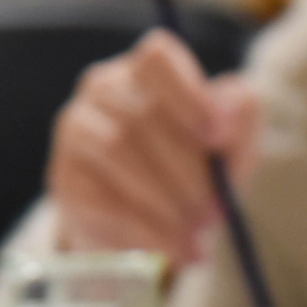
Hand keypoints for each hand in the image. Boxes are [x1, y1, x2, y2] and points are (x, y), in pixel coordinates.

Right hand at [48, 30, 259, 267]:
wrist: (155, 222)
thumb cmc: (201, 167)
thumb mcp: (235, 145)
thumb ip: (241, 119)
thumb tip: (227, 115)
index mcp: (151, 71)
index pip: (158, 56)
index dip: (188, 93)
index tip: (217, 136)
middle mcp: (104, 88)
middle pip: (142, 114)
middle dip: (188, 170)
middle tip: (218, 212)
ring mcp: (76, 128)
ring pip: (116, 150)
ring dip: (166, 200)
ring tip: (199, 237)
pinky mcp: (64, 177)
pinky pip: (99, 196)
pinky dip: (144, 229)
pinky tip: (173, 250)